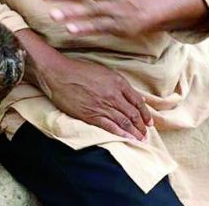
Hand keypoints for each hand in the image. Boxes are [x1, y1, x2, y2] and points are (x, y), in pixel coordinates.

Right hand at [16, 29, 152, 140]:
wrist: (59, 74)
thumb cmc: (79, 70)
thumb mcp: (103, 71)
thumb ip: (118, 84)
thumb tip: (132, 95)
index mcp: (118, 82)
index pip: (137, 101)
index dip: (145, 113)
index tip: (149, 121)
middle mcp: (113, 95)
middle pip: (133, 114)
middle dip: (141, 125)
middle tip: (145, 133)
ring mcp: (102, 106)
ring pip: (124, 122)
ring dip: (134, 132)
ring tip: (140, 139)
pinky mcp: (91, 115)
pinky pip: (110, 126)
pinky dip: (120, 133)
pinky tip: (127, 139)